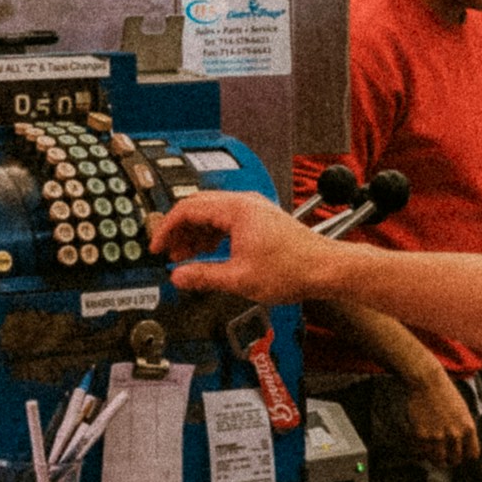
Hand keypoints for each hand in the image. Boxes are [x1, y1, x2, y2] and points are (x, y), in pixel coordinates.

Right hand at [154, 190, 343, 302]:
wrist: (325, 268)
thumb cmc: (293, 268)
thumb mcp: (239, 278)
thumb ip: (204, 276)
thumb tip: (179, 277)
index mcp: (236, 209)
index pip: (188, 208)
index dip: (166, 228)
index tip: (156, 246)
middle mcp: (245, 203)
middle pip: (198, 207)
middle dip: (178, 230)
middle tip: (166, 252)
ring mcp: (254, 210)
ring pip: (212, 214)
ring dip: (195, 234)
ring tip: (183, 257)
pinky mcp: (261, 220)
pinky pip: (226, 221)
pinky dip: (212, 235)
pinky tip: (207, 254)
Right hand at [397, 371, 478, 468]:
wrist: (427, 383)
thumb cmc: (445, 394)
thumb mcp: (463, 411)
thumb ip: (464, 430)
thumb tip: (461, 446)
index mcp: (468, 428)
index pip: (472, 455)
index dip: (465, 456)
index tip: (460, 455)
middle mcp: (455, 435)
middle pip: (455, 460)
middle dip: (450, 460)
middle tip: (444, 457)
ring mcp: (438, 437)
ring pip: (438, 460)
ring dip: (435, 459)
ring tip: (432, 455)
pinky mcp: (422, 436)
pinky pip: (423, 453)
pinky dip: (421, 452)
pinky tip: (421, 447)